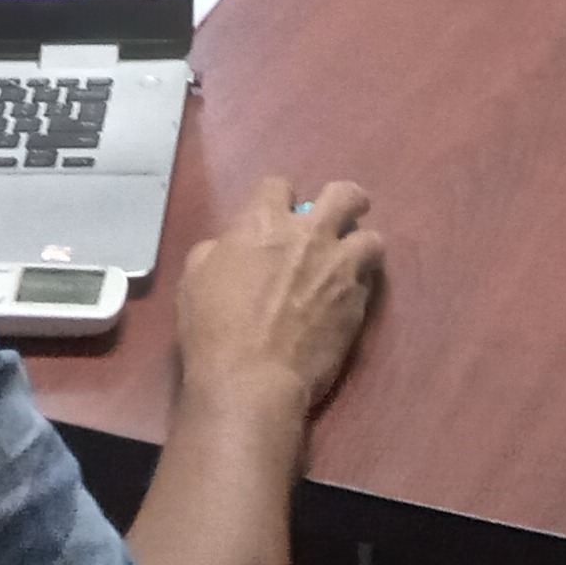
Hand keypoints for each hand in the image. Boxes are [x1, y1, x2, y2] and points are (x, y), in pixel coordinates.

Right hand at [174, 177, 384, 416]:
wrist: (250, 381)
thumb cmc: (213, 329)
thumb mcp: (194, 279)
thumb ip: (218, 249)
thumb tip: (233, 246)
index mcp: (265, 222)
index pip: (279, 185)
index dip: (278, 200)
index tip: (278, 217)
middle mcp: (309, 234)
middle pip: (345, 194)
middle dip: (346, 202)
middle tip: (339, 219)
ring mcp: (338, 268)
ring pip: (371, 238)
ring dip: (360, 247)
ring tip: (350, 263)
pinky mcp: (356, 303)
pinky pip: (368, 282)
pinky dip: (359, 287)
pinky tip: (345, 301)